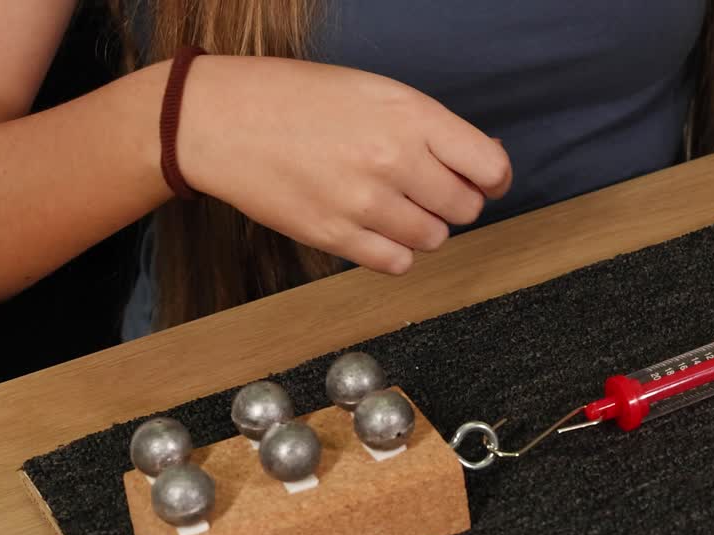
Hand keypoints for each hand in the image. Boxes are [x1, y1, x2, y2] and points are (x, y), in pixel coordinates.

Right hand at [177, 56, 510, 273]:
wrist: (219, 120)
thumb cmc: (296, 99)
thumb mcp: (374, 92)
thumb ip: (432, 129)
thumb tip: (487, 162)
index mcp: (410, 116)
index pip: (489, 166)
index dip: (493, 179)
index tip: (484, 183)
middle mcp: (393, 159)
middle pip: (466, 208)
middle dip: (453, 202)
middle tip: (424, 189)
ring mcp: (364, 202)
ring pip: (434, 239)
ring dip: (423, 227)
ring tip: (391, 204)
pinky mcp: (335, 237)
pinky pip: (397, 263)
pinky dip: (394, 251)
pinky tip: (374, 228)